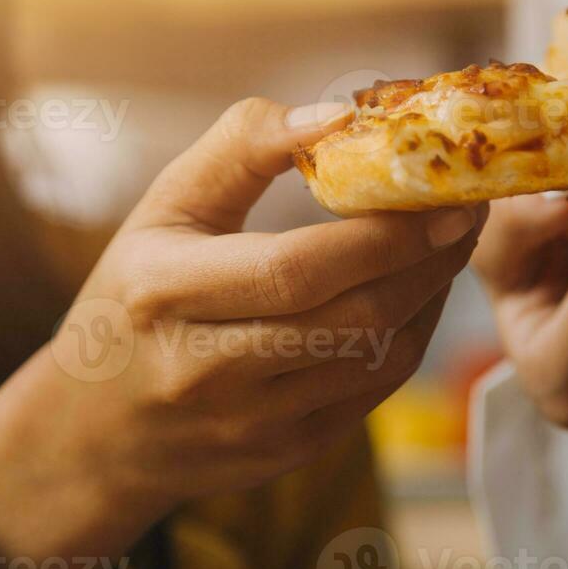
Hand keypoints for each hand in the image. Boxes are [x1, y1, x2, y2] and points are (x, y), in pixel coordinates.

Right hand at [0, 98, 484, 568]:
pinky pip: (375, 390)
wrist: (98, 433)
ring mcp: (250, 423)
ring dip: (431, 295)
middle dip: (428, 260)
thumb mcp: (165, 208)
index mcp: (166, 294)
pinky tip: (423, 291)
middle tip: (469, 211)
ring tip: (453, 243)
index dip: (384, 234)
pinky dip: (413, 334)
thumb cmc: (138, 294)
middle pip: (352, 317)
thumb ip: (242, 147)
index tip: (443, 195)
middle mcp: (205, 371)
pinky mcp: (286, 453)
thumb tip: (337, 114)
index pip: (296, 268)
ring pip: (376, 357)